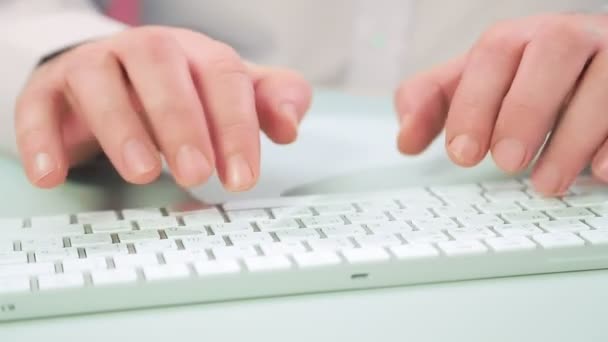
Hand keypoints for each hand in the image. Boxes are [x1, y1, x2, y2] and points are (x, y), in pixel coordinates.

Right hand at [15, 26, 311, 190]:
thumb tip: (291, 125)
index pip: (223, 79)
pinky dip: (42, 138)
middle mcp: (146, 51)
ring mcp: (96, 66)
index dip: (235, 128)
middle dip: (181, 123)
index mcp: (195, 53)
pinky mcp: (52, 89)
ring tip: (143, 174)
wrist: (119, 77)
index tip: (241, 177)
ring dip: (122, 128)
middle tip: (196, 174)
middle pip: (162, 71)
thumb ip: (268, 103)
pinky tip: (51, 175)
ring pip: (102, 82)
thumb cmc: (184, 92)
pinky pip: (38, 106)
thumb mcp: (231, 95)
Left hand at [395, 13, 607, 194]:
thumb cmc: (527, 83)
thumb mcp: (476, 87)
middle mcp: (571, 37)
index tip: (463, 153)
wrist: (594, 67)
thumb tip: (406, 140)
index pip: (494, 53)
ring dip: (573, 137)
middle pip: (553, 50)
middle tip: (505, 162)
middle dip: (525, 109)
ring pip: (606, 79)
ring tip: (545, 184)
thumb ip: (436, 103)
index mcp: (522, 37)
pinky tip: (601, 172)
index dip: (475, 102)